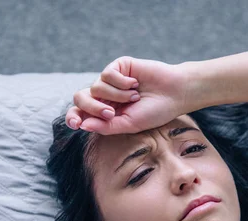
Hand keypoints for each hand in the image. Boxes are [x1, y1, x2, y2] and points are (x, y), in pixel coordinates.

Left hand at [65, 56, 189, 134]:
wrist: (175, 93)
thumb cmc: (155, 112)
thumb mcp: (129, 124)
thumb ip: (106, 126)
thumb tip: (82, 125)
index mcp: (105, 111)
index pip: (80, 113)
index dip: (73, 117)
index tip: (76, 123)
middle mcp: (105, 95)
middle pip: (81, 98)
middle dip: (92, 107)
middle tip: (110, 114)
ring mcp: (111, 80)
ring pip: (95, 88)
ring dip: (117, 96)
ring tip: (135, 97)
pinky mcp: (118, 66)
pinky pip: (107, 74)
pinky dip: (121, 83)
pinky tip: (135, 84)